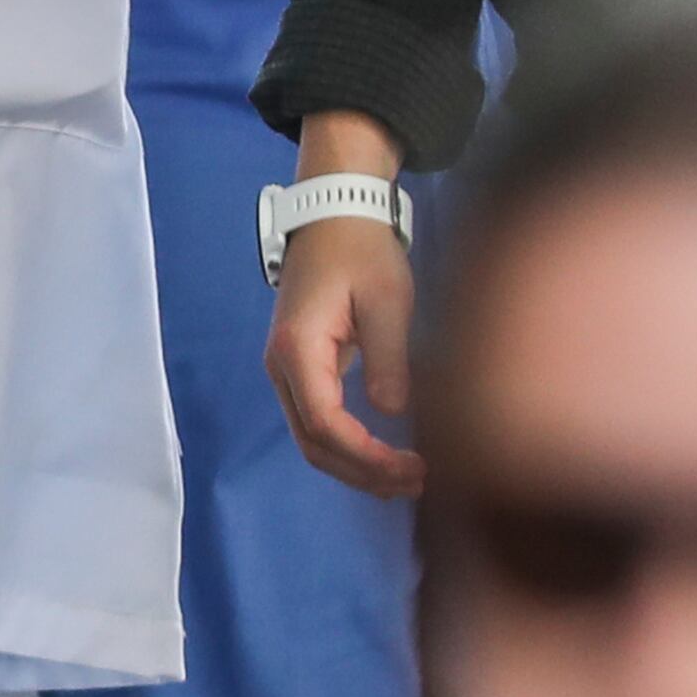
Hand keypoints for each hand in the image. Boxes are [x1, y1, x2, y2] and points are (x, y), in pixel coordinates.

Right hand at [263, 117, 422, 497]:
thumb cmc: (362, 250)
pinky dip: (347, 446)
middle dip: (362, 471)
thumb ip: (389, 358)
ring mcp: (286, 369)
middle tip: (416, 482)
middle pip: (312, 442)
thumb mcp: (387, 299)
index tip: (411, 465)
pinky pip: (317, 421)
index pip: (325, 423)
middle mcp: (281, 366)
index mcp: (298, 349)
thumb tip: (393, 414)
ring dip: (354, 466)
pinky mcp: (301, 368)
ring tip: (405, 479)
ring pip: (312, 438)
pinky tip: (383, 457)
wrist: (334, 214)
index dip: (365, 455)